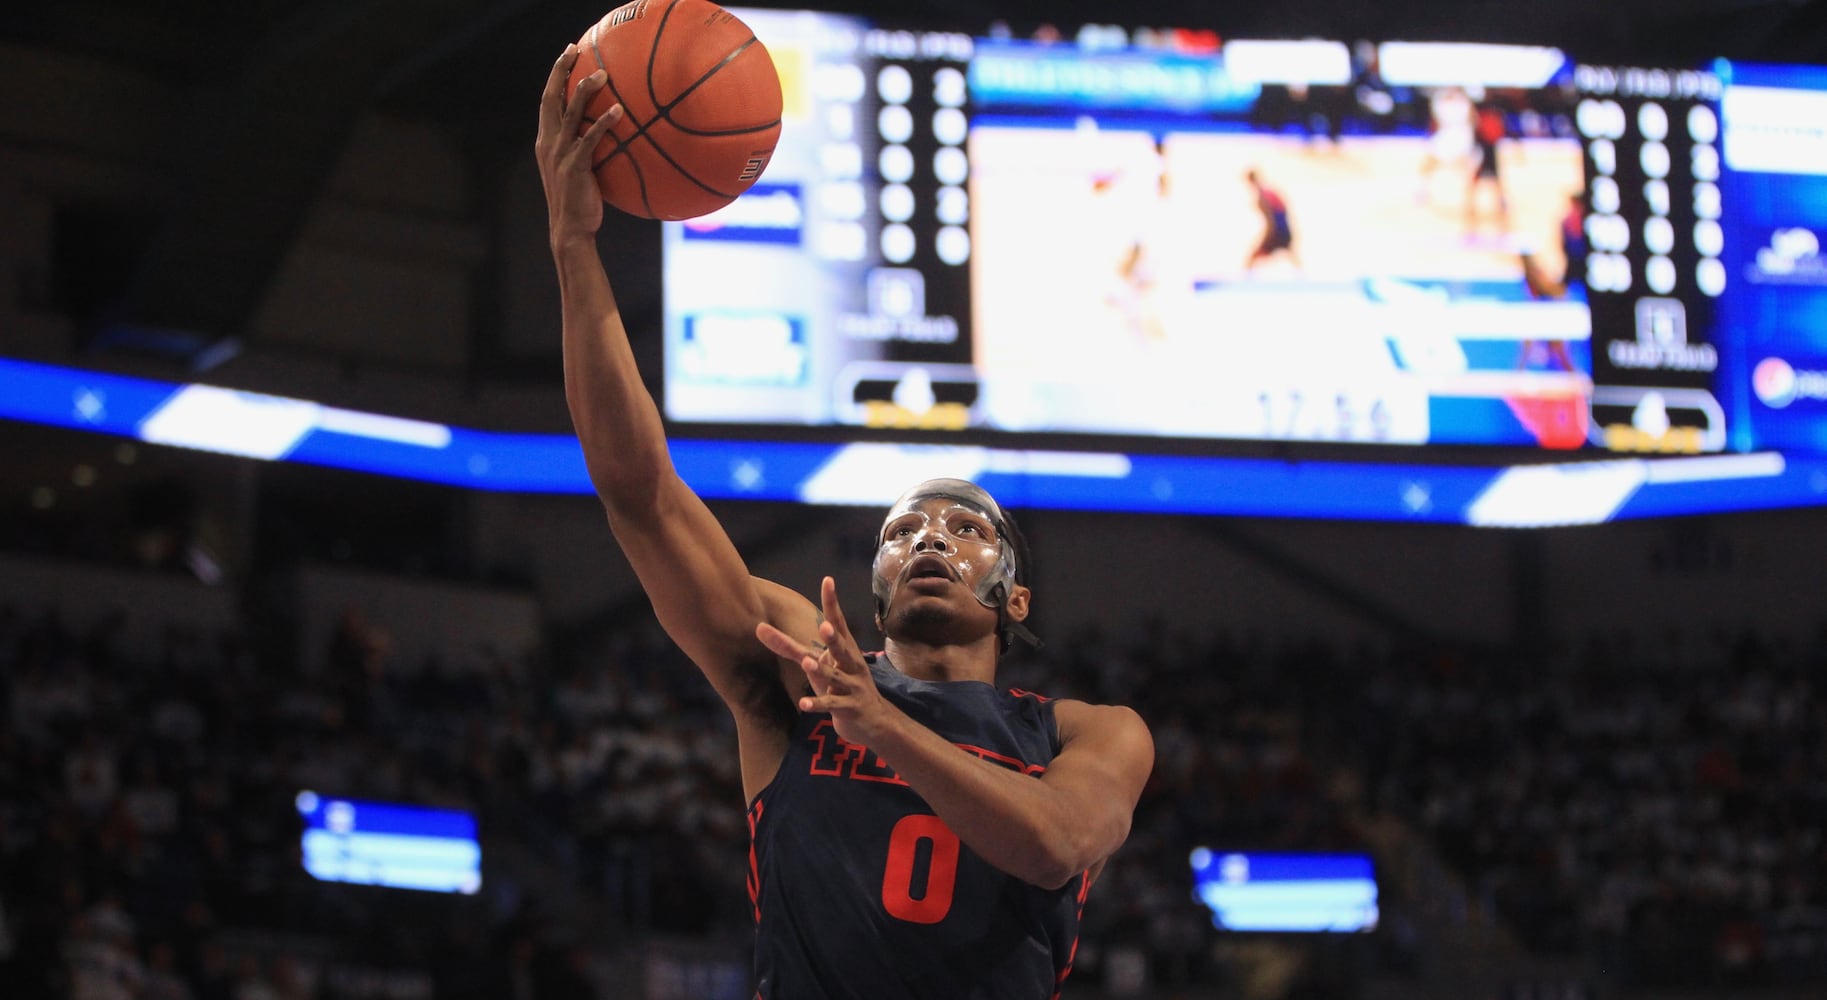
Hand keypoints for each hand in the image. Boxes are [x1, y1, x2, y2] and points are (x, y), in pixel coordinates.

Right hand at [535, 44, 622, 247]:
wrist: (569, 229)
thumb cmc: (578, 202)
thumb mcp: (576, 171)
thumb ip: (584, 149)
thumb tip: (608, 135)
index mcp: (546, 141)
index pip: (547, 101)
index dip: (555, 76)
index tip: (567, 54)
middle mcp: (548, 143)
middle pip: (551, 98)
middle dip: (561, 71)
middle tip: (574, 50)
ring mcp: (560, 155)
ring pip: (570, 114)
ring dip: (585, 91)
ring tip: (603, 74)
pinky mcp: (575, 167)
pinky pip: (590, 140)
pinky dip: (603, 123)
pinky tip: (619, 111)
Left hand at [756, 577, 895, 745]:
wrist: (875, 721)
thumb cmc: (843, 686)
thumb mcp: (820, 665)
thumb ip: (791, 648)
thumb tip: (762, 630)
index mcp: (845, 650)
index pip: (838, 622)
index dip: (832, 602)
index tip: (827, 580)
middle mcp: (851, 665)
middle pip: (841, 648)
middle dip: (833, 638)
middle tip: (824, 626)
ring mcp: (852, 686)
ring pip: (835, 678)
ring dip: (822, 671)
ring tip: (809, 663)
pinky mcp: (849, 708)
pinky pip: (831, 706)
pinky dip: (817, 704)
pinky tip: (803, 705)